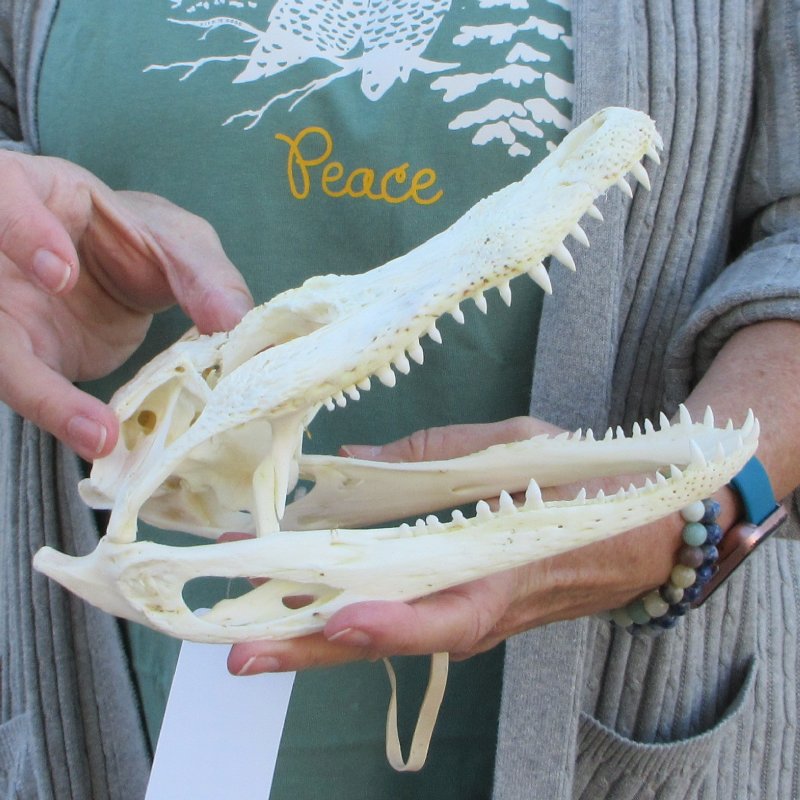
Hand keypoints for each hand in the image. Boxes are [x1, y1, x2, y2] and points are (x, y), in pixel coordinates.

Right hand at [0, 150, 252, 459]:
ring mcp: (4, 310)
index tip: (61, 273)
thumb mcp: (178, 243)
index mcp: (35, 193)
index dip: (22, 231)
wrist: (116, 269)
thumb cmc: (137, 240)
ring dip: (45, 400)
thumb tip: (235, 321)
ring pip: (2, 357)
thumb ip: (204, 274)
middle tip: (72, 373)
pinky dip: (65, 418)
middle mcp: (0, 253)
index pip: (5, 194)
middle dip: (11, 340)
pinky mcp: (21, 356)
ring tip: (100, 436)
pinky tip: (103, 440)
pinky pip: (31, 390)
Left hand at [227, 417, 688, 675]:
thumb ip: (439, 454)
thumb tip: (356, 459)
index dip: (393, 624)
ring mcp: (460, 617)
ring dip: (310, 635)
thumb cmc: (587, 488)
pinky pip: (389, 619)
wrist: (637, 539)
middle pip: (390, 640)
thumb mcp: (521, 450)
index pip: (447, 615)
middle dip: (313, 648)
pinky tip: (288, 603)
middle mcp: (476, 612)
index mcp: (505, 573)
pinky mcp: (451, 609)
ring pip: (380, 638)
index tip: (340, 621)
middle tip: (240, 654)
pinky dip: (336, 615)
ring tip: (240, 630)